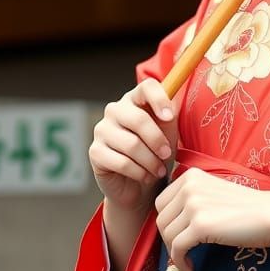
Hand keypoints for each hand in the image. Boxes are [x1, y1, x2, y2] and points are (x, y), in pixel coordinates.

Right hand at [89, 78, 179, 211]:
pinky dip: (139, 173)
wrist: (139, 184)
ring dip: (150, 161)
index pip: (147, 87)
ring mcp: (102, 130)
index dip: (159, 99)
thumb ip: (170, 114)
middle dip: (157, 140)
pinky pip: (122, 163)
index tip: (170, 117)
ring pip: (132, 144)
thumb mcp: (168, 130)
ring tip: (158, 170)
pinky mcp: (95, 152)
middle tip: (167, 154)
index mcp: (135, 99)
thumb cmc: (155, 151)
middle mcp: (115, 110)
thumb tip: (174, 105)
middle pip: (139, 119)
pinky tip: (145, 176)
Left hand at [154, 168, 269, 270]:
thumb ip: (191, 198)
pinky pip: (176, 249)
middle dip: (169, 238)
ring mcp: (194, 204)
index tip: (180, 235)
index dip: (168, 223)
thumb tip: (168, 222)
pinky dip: (180, 263)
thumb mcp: (212, 192)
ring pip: (166, 235)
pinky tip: (190, 267)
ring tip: (188, 258)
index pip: (161, 202)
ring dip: (174, 252)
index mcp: (191, 175)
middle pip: (160, 219)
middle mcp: (189, 185)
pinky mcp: (200, 225)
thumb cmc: (245, 207)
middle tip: (184, 249)